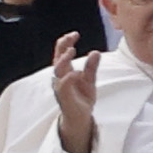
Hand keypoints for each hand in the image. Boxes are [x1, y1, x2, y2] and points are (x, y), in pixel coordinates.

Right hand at [47, 33, 100, 152]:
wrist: (81, 118)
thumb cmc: (82, 98)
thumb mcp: (90, 80)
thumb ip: (91, 67)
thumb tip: (95, 52)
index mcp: (66, 71)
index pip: (62, 52)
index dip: (66, 42)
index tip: (75, 34)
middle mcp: (60, 77)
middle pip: (56, 58)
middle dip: (62, 47)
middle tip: (71, 38)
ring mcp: (60, 87)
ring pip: (57, 71)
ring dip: (63, 60)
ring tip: (71, 51)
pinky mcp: (63, 97)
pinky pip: (63, 86)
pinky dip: (69, 78)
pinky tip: (76, 72)